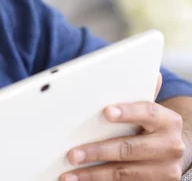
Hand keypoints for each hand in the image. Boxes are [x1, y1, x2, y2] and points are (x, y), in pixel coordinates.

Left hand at [60, 73, 185, 179]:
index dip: (127, 112)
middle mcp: (170, 146)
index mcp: (167, 120)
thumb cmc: (150, 125)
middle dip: (97, 151)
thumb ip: (141, 93)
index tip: (106, 112)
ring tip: (68, 174)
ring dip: (92, 174)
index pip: (147, 112)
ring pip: (123, 173)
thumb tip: (149, 71)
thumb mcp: (148, 109)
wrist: (173, 151)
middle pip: (128, 148)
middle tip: (71, 154)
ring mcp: (165, 170)